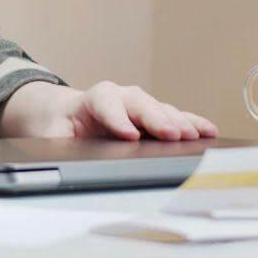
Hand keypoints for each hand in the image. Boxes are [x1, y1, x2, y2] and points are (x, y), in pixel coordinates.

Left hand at [0, 81, 218, 141]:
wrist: (64, 114)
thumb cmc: (58, 126)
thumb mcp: (49, 137)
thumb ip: (58, 145)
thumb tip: (69, 161)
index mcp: (92, 99)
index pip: (105, 104)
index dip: (117, 119)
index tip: (128, 134)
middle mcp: (120, 96)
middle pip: (140, 104)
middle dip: (156, 119)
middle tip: (171, 134)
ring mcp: (139, 104)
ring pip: (161, 109)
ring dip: (179, 122)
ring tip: (195, 135)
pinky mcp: (152, 115)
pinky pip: (175, 117)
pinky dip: (192, 123)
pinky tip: (208, 130)